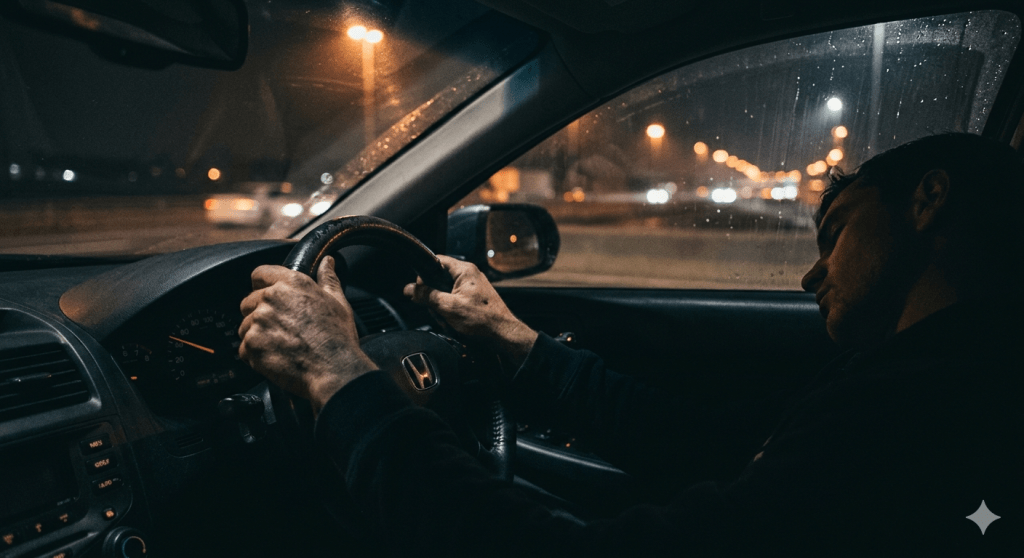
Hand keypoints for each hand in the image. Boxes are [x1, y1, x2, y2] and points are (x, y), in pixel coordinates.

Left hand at [239, 257, 376, 411]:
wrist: (334, 368)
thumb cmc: (337, 337)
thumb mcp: (338, 302)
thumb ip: (328, 279)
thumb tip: (327, 262)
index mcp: (291, 284)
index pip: (259, 274)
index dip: (262, 285)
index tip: (267, 295)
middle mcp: (271, 298)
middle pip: (248, 302)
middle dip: (259, 314)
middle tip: (280, 329)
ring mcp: (258, 322)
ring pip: (245, 326)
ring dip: (257, 336)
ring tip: (280, 346)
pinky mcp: (251, 345)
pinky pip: (244, 349)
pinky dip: (255, 356)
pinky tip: (275, 358)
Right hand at [404, 255, 537, 367]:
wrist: (502, 334)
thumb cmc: (483, 320)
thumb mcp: (448, 307)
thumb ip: (427, 296)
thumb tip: (409, 289)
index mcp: (464, 270)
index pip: (436, 261)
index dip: (424, 275)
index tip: (421, 290)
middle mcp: (468, 276)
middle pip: (437, 280)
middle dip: (434, 299)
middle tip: (440, 311)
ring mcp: (470, 288)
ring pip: (443, 294)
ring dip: (442, 309)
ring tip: (450, 320)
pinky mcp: (471, 300)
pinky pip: (452, 303)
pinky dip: (450, 314)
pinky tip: (454, 324)